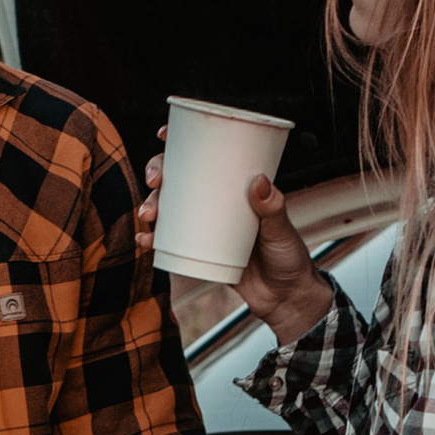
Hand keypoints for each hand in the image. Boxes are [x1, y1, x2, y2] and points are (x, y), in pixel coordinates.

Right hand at [135, 131, 331, 347]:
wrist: (286, 299)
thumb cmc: (290, 257)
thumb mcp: (282, 230)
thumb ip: (272, 208)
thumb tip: (259, 180)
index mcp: (236, 188)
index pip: (207, 157)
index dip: (181, 142)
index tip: (165, 135)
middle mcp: (217, 203)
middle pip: (179, 178)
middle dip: (159, 174)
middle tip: (156, 181)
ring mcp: (205, 227)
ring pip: (170, 208)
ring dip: (151, 206)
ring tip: (147, 215)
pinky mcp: (199, 253)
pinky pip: (170, 243)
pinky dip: (154, 240)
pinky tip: (145, 239)